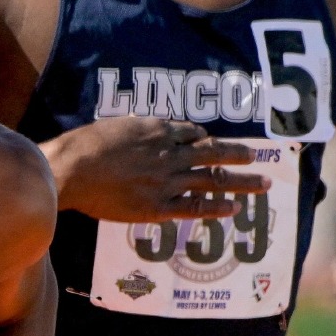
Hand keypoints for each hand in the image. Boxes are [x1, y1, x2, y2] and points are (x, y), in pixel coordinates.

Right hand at [48, 116, 270, 221]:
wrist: (73, 169)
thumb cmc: (85, 145)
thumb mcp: (116, 126)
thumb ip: (136, 130)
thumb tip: (144, 132)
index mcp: (158, 130)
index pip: (192, 133)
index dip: (205, 139)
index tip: (212, 143)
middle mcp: (170, 153)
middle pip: (214, 153)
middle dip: (238, 154)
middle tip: (257, 155)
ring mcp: (167, 180)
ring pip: (213, 179)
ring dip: (241, 181)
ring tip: (262, 183)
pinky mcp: (158, 206)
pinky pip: (195, 207)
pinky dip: (217, 207)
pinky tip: (234, 208)